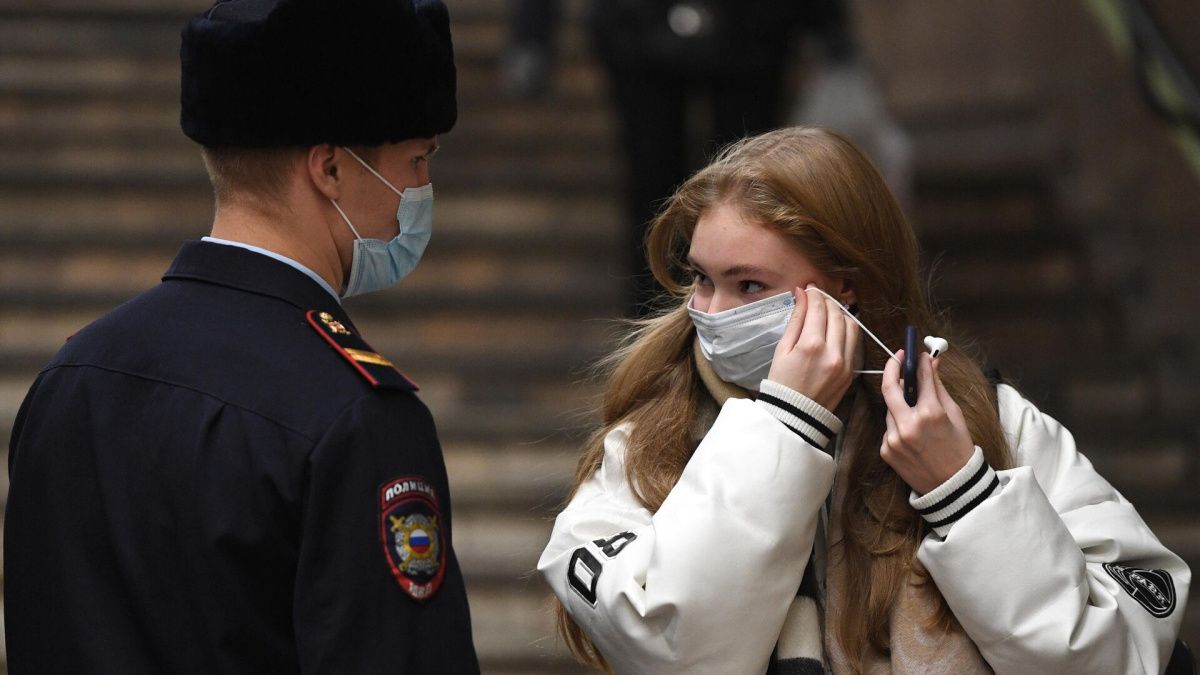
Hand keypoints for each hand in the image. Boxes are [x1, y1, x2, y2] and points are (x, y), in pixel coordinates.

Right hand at [766, 285, 859, 410]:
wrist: (795, 415)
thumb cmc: (782, 383)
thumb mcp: (782, 350)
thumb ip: (795, 320)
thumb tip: (801, 295)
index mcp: (811, 345)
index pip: (818, 308)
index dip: (814, 294)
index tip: (809, 288)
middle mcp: (832, 352)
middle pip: (836, 314)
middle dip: (827, 301)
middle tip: (817, 297)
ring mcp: (845, 362)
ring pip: (851, 325)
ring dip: (840, 314)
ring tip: (827, 312)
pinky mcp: (851, 371)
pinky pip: (855, 342)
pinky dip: (848, 330)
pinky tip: (836, 328)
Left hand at [880, 351, 973, 494]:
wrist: (952, 487)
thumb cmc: (958, 448)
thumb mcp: (954, 415)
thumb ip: (938, 387)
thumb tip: (930, 362)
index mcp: (931, 414)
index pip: (920, 377)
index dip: (917, 362)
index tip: (915, 353)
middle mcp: (908, 425)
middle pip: (890, 387)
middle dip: (892, 368)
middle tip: (897, 358)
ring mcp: (893, 439)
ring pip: (890, 409)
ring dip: (900, 403)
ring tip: (916, 412)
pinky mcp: (885, 450)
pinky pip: (888, 427)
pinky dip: (898, 423)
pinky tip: (912, 434)